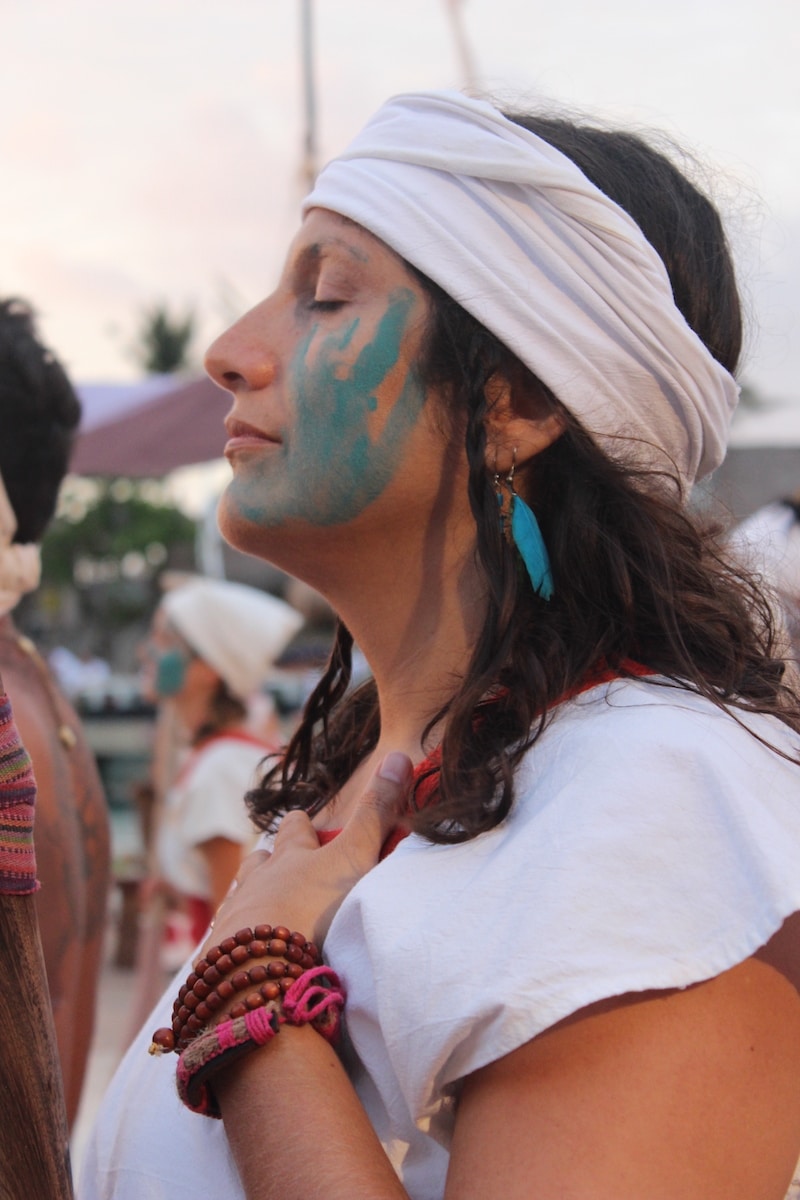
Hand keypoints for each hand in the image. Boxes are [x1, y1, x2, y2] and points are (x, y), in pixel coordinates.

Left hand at [200, 752, 412, 955]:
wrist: (257, 967)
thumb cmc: (309, 907)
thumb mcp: (352, 858)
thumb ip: (375, 814)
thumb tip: (399, 756)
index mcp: (289, 854)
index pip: (294, 827)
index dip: (302, 826)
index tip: (308, 824)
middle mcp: (257, 879)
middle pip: (260, 860)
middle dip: (271, 862)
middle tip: (288, 872)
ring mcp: (236, 916)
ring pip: (242, 896)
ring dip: (254, 900)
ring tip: (268, 911)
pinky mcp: (225, 954)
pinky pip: (229, 939)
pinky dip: (241, 940)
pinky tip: (249, 951)